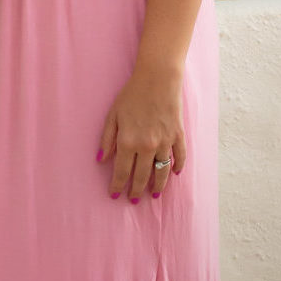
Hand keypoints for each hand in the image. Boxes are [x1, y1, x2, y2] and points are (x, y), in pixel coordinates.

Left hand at [98, 68, 185, 203]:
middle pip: (142, 176)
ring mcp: (165, 142)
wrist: (157, 79)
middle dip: (136, 190)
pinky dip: (177, 167)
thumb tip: (101, 160)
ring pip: (162, 171)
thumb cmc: (131, 95)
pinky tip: (174, 174)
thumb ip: (107, 139)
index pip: (122, 171)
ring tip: (153, 194)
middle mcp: (147, 146)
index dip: (118, 186)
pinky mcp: (178, 135)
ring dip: (157, 185)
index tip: (115, 195)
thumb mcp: (112, 115)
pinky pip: (179, 157)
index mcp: (128, 142)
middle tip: (133, 200)